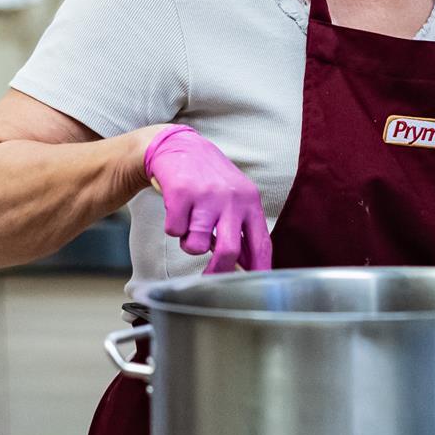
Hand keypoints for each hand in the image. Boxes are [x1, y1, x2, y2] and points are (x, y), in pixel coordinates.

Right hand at [144, 125, 270, 272]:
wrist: (179, 147)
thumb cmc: (208, 178)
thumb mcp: (234, 198)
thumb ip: (242, 228)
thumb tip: (248, 266)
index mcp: (250, 202)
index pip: (261, 243)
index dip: (259, 269)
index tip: (254, 287)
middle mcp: (231, 199)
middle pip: (229, 251)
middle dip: (217, 271)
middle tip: (209, 276)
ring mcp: (206, 196)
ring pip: (196, 245)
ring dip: (189, 243)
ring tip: (190, 225)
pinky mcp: (181, 193)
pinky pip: (174, 231)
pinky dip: (173, 228)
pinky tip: (178, 210)